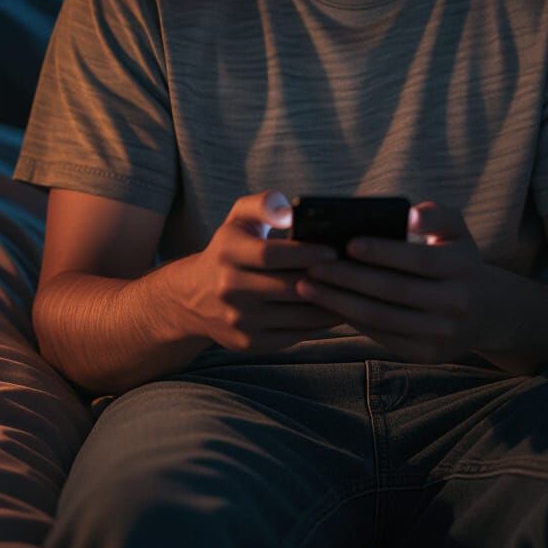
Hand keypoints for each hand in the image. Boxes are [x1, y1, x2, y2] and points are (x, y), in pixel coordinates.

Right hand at [186, 191, 342, 353]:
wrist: (193, 297)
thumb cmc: (229, 249)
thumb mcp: (239, 218)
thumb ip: (264, 204)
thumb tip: (289, 212)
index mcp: (227, 253)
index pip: (271, 255)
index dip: (306, 253)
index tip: (334, 251)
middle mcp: (229, 289)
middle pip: (289, 288)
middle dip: (325, 280)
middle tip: (353, 272)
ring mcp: (238, 320)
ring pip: (296, 316)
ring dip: (329, 305)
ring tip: (352, 292)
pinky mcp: (249, 343)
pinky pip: (294, 336)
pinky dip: (318, 325)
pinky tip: (334, 311)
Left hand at [295, 200, 489, 362]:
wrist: (485, 312)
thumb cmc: (456, 259)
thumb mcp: (456, 231)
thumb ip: (435, 214)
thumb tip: (409, 214)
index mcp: (463, 266)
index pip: (417, 259)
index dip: (382, 252)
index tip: (348, 243)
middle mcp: (455, 302)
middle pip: (393, 290)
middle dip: (348, 277)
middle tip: (313, 265)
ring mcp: (441, 332)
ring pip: (381, 317)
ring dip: (339, 302)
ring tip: (308, 285)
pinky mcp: (426, 353)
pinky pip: (381, 335)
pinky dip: (351, 319)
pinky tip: (328, 304)